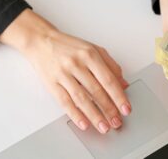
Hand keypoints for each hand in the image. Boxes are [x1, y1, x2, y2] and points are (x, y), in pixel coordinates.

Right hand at [0, 9, 130, 133]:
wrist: (41, 41)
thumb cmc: (69, 47)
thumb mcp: (93, 49)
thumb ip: (111, 66)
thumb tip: (124, 84)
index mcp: (90, 54)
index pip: (109, 79)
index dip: (119, 96)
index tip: (126, 108)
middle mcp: (77, 64)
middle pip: (96, 91)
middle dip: (109, 109)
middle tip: (117, 122)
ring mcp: (63, 74)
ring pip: (81, 98)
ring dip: (94, 116)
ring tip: (104, 127)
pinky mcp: (52, 83)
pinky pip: (65, 102)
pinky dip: (75, 114)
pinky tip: (84, 123)